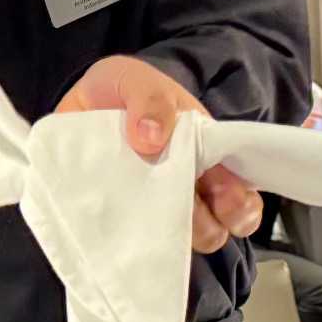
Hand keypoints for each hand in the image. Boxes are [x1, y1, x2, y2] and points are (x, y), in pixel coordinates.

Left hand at [55, 56, 260, 253]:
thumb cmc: (124, 88)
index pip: (240, 190)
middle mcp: (187, 185)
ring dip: (167, 236)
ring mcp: (154, 203)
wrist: (81, 100)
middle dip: (211, 226)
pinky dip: (129, 241)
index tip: (224, 199)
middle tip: (187, 210)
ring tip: (145, 216)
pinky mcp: (123, 214)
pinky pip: (132, 240)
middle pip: (217, 225)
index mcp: (205, 154)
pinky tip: (118, 229)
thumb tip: (151, 139)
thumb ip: (152, 100)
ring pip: (176, 240)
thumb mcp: (140, 81)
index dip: (241, 204)